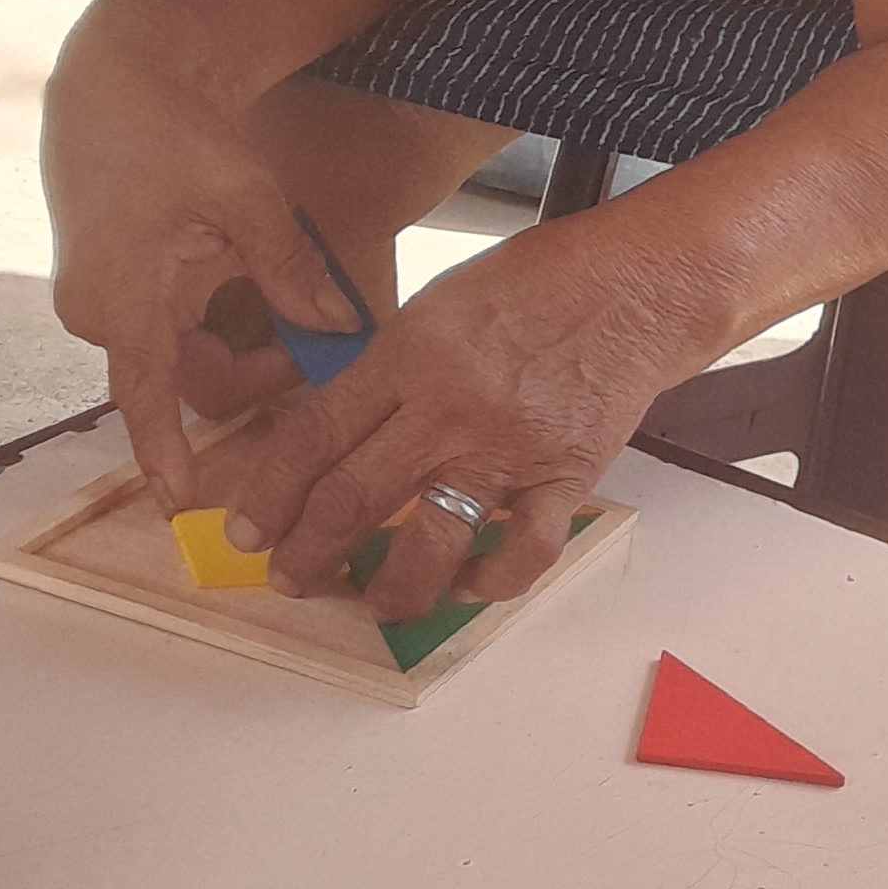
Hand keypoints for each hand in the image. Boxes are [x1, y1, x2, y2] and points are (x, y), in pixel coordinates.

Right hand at [44, 17, 365, 511]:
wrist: (118, 83)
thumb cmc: (178, 136)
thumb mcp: (247, 199)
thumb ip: (291, 271)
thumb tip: (339, 329)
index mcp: (123, 298)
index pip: (146, 395)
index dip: (164, 451)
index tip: (180, 501)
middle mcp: (98, 311)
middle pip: (186, 378)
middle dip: (252, 374)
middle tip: (315, 346)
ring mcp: (99, 300)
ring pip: (180, 355)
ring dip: (237, 345)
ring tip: (295, 310)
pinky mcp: (109, 286)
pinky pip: (168, 329)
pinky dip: (214, 324)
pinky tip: (255, 289)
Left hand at [194, 218, 694, 619]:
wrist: (637, 289)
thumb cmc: (534, 285)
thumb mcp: (438, 304)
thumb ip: (387, 368)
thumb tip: (336, 433)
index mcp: (409, 357)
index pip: (315, 437)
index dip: (271, 494)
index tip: (249, 532)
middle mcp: (450, 410)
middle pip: (354, 498)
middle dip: (308, 553)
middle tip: (290, 579)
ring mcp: (510, 450)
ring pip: (430, 542)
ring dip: (389, 588)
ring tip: (371, 603)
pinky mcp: (565, 478)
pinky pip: (523, 551)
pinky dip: (491, 580)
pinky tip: (468, 583)